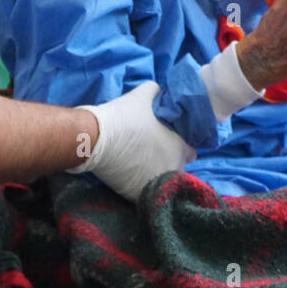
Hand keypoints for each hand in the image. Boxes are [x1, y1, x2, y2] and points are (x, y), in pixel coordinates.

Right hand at [71, 82, 196, 202]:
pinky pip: (147, 193)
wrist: (95, 139)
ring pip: (163, 182)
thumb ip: (156, 91)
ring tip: (142, 165)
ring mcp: (157, 185)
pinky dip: (143, 186)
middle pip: (177, 168)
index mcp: (180, 148)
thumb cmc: (123, 118)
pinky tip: (132, 175)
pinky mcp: (140, 196)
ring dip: (157, 175)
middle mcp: (173, 169)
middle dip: (170, 161)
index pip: (191, 152)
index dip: (182, 146)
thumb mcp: (142, 96)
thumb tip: (160, 91)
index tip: (171, 142)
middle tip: (154, 152)